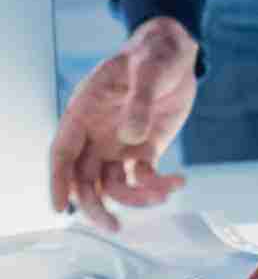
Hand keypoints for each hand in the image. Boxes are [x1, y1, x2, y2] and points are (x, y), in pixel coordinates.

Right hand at [49, 16, 196, 231]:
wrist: (178, 51)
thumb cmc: (153, 53)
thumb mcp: (148, 69)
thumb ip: (139, 101)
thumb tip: (130, 136)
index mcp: (85, 111)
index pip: (62, 152)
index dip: (58, 181)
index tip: (60, 208)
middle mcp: (97, 134)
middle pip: (84, 179)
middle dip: (94, 206)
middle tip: (113, 226)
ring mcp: (120, 143)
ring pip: (113, 184)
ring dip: (133, 198)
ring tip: (162, 195)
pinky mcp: (145, 147)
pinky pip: (144, 175)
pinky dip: (158, 185)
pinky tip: (178, 182)